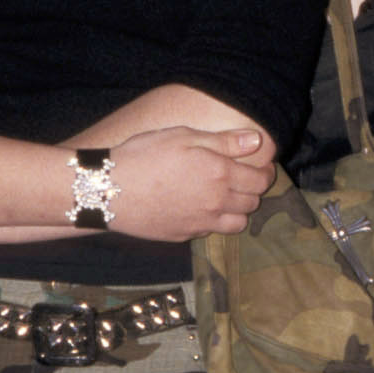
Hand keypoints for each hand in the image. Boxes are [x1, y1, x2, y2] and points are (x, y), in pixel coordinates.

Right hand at [108, 126, 276, 239]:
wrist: (108, 190)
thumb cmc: (145, 155)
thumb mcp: (184, 136)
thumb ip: (224, 142)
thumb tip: (257, 141)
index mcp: (220, 175)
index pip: (260, 181)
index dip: (264, 172)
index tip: (260, 165)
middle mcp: (216, 203)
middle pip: (252, 203)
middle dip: (253, 190)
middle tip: (242, 177)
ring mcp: (200, 223)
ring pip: (237, 223)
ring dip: (238, 210)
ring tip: (225, 195)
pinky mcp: (183, 236)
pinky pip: (211, 232)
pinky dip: (214, 221)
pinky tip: (201, 207)